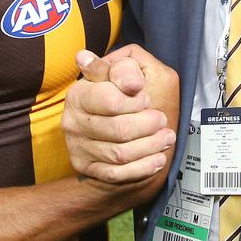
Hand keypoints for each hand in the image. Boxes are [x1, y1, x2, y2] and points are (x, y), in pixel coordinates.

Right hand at [63, 44, 179, 185]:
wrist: (110, 125)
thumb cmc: (119, 93)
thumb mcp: (124, 71)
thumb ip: (126, 67)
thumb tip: (128, 79)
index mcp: (79, 94)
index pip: (110, 100)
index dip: (135, 101)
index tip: (147, 98)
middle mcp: (74, 121)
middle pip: (118, 129)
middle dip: (147, 125)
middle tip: (162, 120)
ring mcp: (79, 146)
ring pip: (120, 154)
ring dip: (150, 146)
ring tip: (167, 137)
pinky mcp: (88, 167)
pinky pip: (117, 174)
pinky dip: (142, 167)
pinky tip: (158, 158)